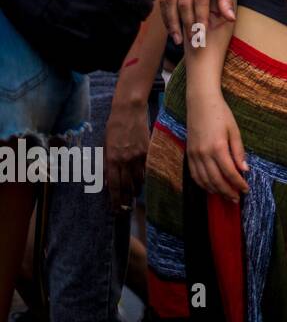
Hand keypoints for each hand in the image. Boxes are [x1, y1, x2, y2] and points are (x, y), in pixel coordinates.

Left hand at [105, 95, 149, 210]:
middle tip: (125, 207)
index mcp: (112, 159)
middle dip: (126, 199)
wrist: (129, 112)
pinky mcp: (148, 151)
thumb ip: (106, 164)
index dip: (114, 199)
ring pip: (139, 180)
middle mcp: (125, 160)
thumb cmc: (113, 128)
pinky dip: (144, 177)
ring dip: (136, 189)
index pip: (114, 185)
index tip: (115, 209)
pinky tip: (142, 181)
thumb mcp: (104, 146)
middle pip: (127, 186)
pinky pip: (146, 169)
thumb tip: (105, 180)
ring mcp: (138, 156)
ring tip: (133, 195)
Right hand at [161, 0, 234, 44]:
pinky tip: (170, 25)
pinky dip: (165, 13)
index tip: (202, 33)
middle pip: (183, 2)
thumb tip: (230, 18)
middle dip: (186, 23)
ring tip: (178, 38)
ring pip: (169, 1)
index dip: (200, 17)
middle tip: (191, 41)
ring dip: (172, 21)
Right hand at [186, 92, 248, 203]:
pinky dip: (202, 184)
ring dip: (215, 190)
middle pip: (216, 180)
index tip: (246, 190)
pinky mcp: (189, 153)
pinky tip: (210, 187)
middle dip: (227, 191)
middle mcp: (204, 153)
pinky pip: (194, 174)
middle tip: (236, 198)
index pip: (230, 172)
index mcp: (218, 147)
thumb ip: (239, 151)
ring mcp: (194, 154)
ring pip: (204, 180)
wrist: (200, 103)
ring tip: (225, 196)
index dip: (238, 183)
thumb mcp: (235, 131)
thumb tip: (244, 169)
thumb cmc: (221, 114)